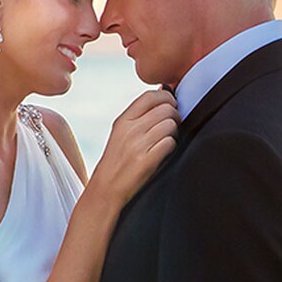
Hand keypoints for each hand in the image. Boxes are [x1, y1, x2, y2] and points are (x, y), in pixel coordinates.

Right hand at [89, 89, 177, 204]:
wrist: (106, 188)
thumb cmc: (117, 160)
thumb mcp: (121, 132)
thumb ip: (140, 115)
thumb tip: (163, 92)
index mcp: (123, 120)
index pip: (150, 96)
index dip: (166, 97)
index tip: (171, 105)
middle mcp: (130, 129)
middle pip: (165, 109)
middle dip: (175, 115)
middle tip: (173, 125)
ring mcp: (138, 145)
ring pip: (170, 125)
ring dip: (174, 132)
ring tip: (166, 140)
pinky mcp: (146, 161)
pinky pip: (170, 143)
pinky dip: (171, 147)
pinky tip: (164, 152)